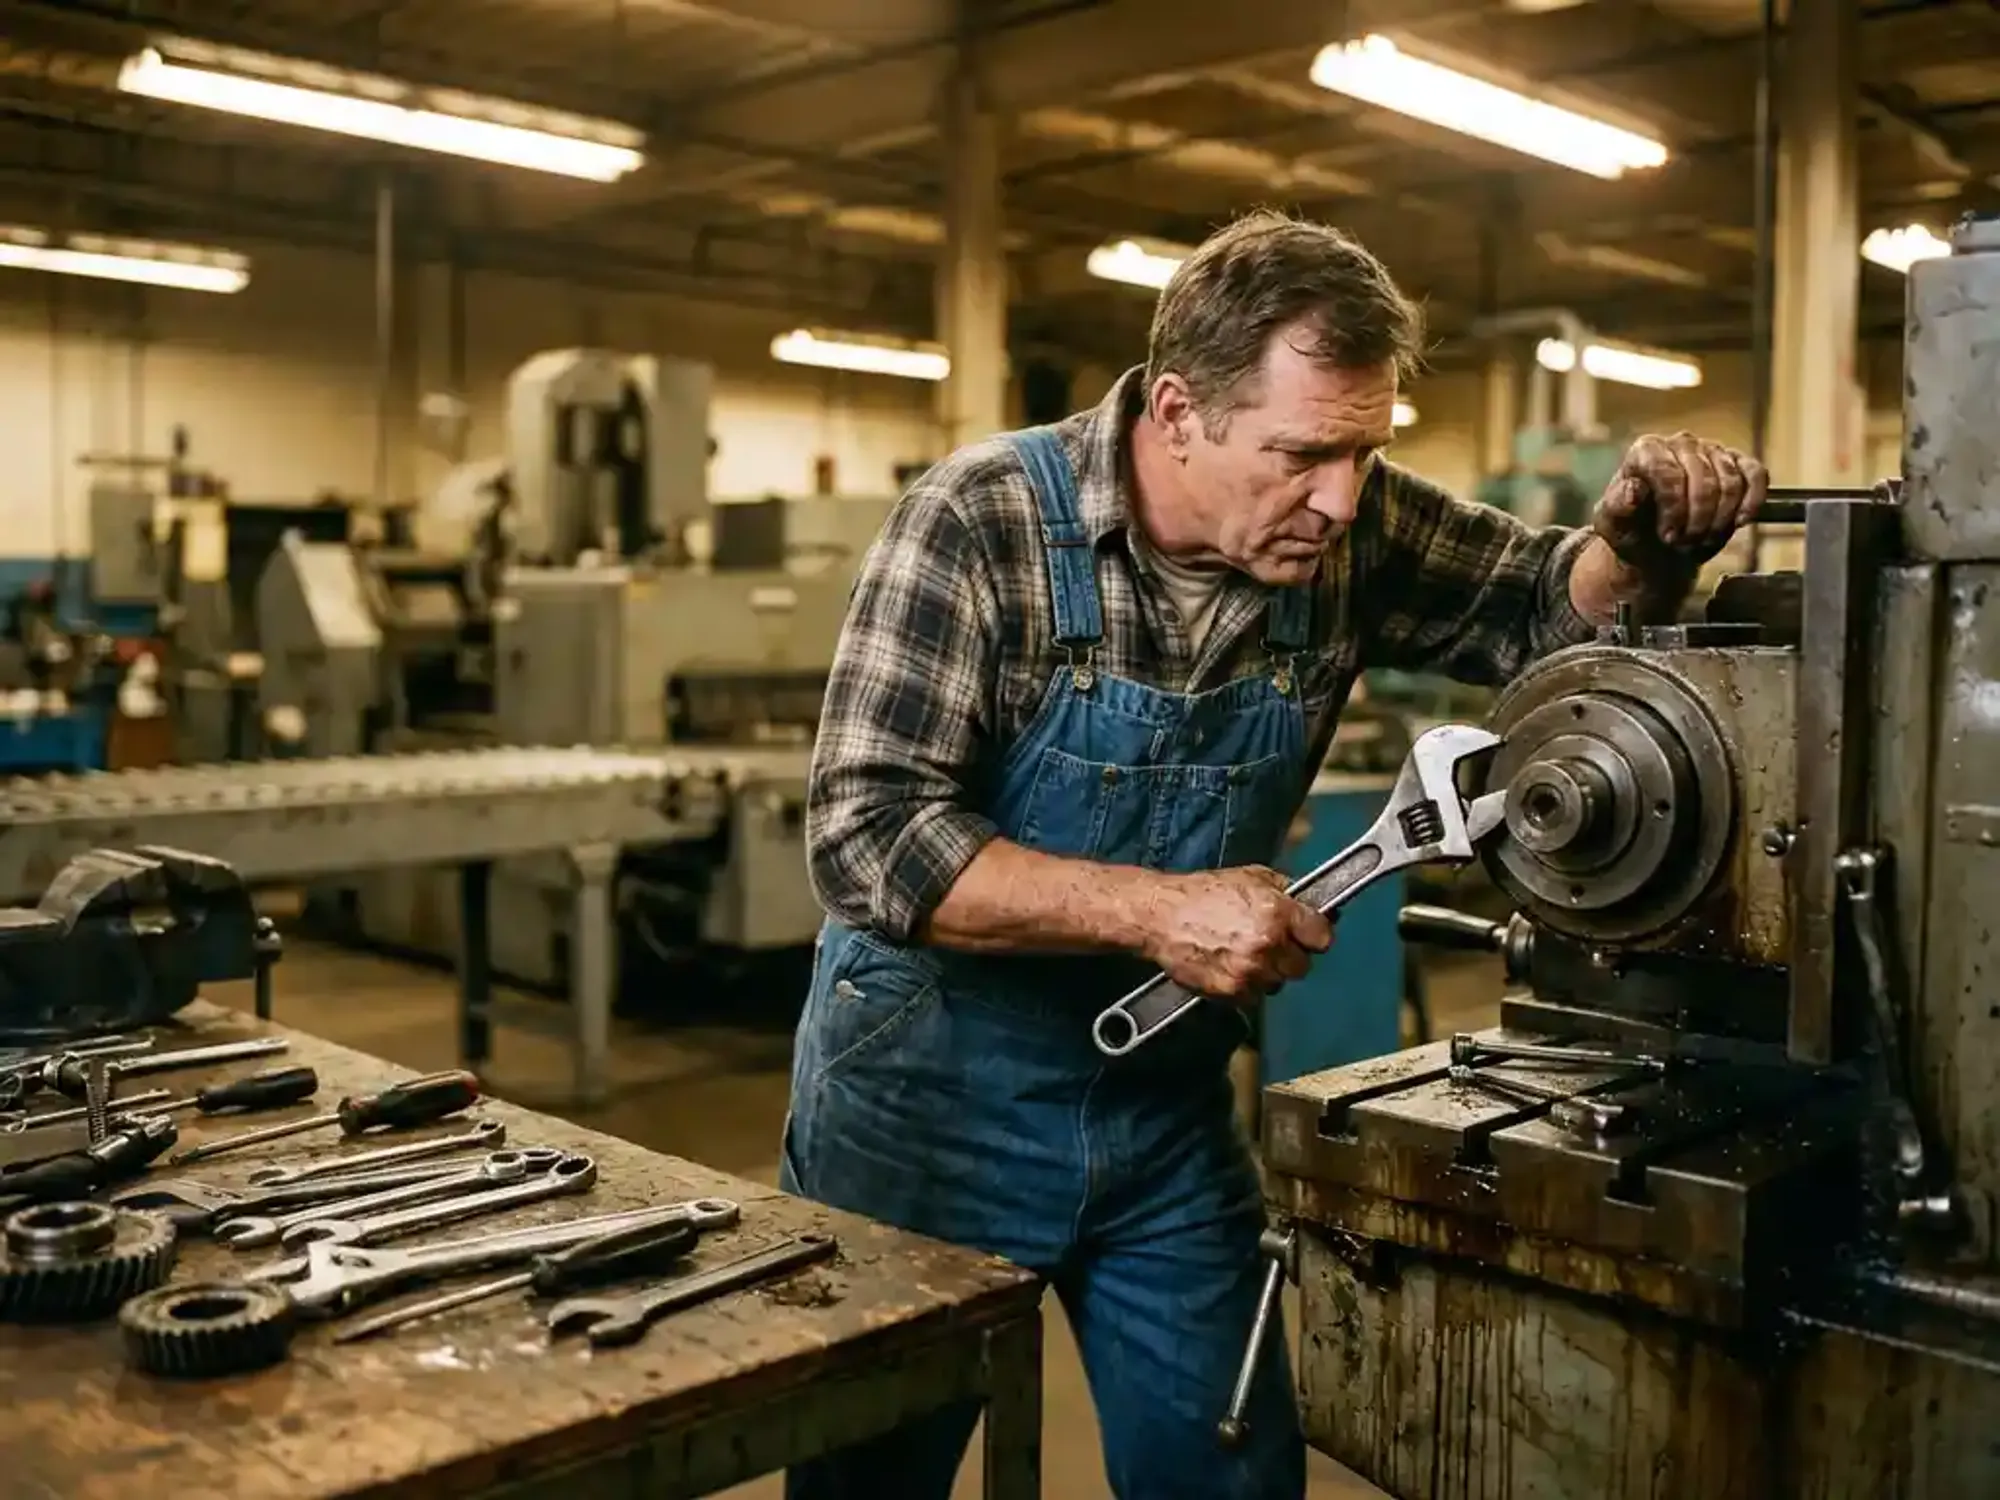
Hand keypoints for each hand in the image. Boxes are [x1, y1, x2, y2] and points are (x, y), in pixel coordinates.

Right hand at [1143, 866, 1333, 1004]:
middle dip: (1289, 956)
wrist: (1161, 915)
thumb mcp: (1251, 876)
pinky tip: (1230, 967)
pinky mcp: (1231, 991)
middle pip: (1302, 966)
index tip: (1307, 935)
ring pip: (1278, 984)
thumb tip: (1312, 904)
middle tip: (1271, 945)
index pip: (1322, 937)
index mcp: (1277, 912)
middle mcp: (1268, 944)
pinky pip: (1254, 997)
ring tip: (1244, 955)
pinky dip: (1246, 986)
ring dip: (1267, 973)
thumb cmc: (1202, 893)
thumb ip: (1286, 891)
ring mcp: (1250, 970)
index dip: (1315, 935)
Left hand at [1592, 432, 1767, 574]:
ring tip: (1701, 538)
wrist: (1657, 546)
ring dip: (1719, 519)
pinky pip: (1756, 475)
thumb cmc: (1633, 531)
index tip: (1668, 536)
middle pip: (1702, 479)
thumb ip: (1617, 508)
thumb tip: (1632, 490)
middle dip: (1696, 520)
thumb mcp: (1614, 526)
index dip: (1672, 508)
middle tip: (1684, 544)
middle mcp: (1681, 444)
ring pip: (1730, 481)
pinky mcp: (1738, 464)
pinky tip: (1740, 522)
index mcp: (1646, 451)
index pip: (1667, 472)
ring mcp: (1712, 451)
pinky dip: (1752, 500)